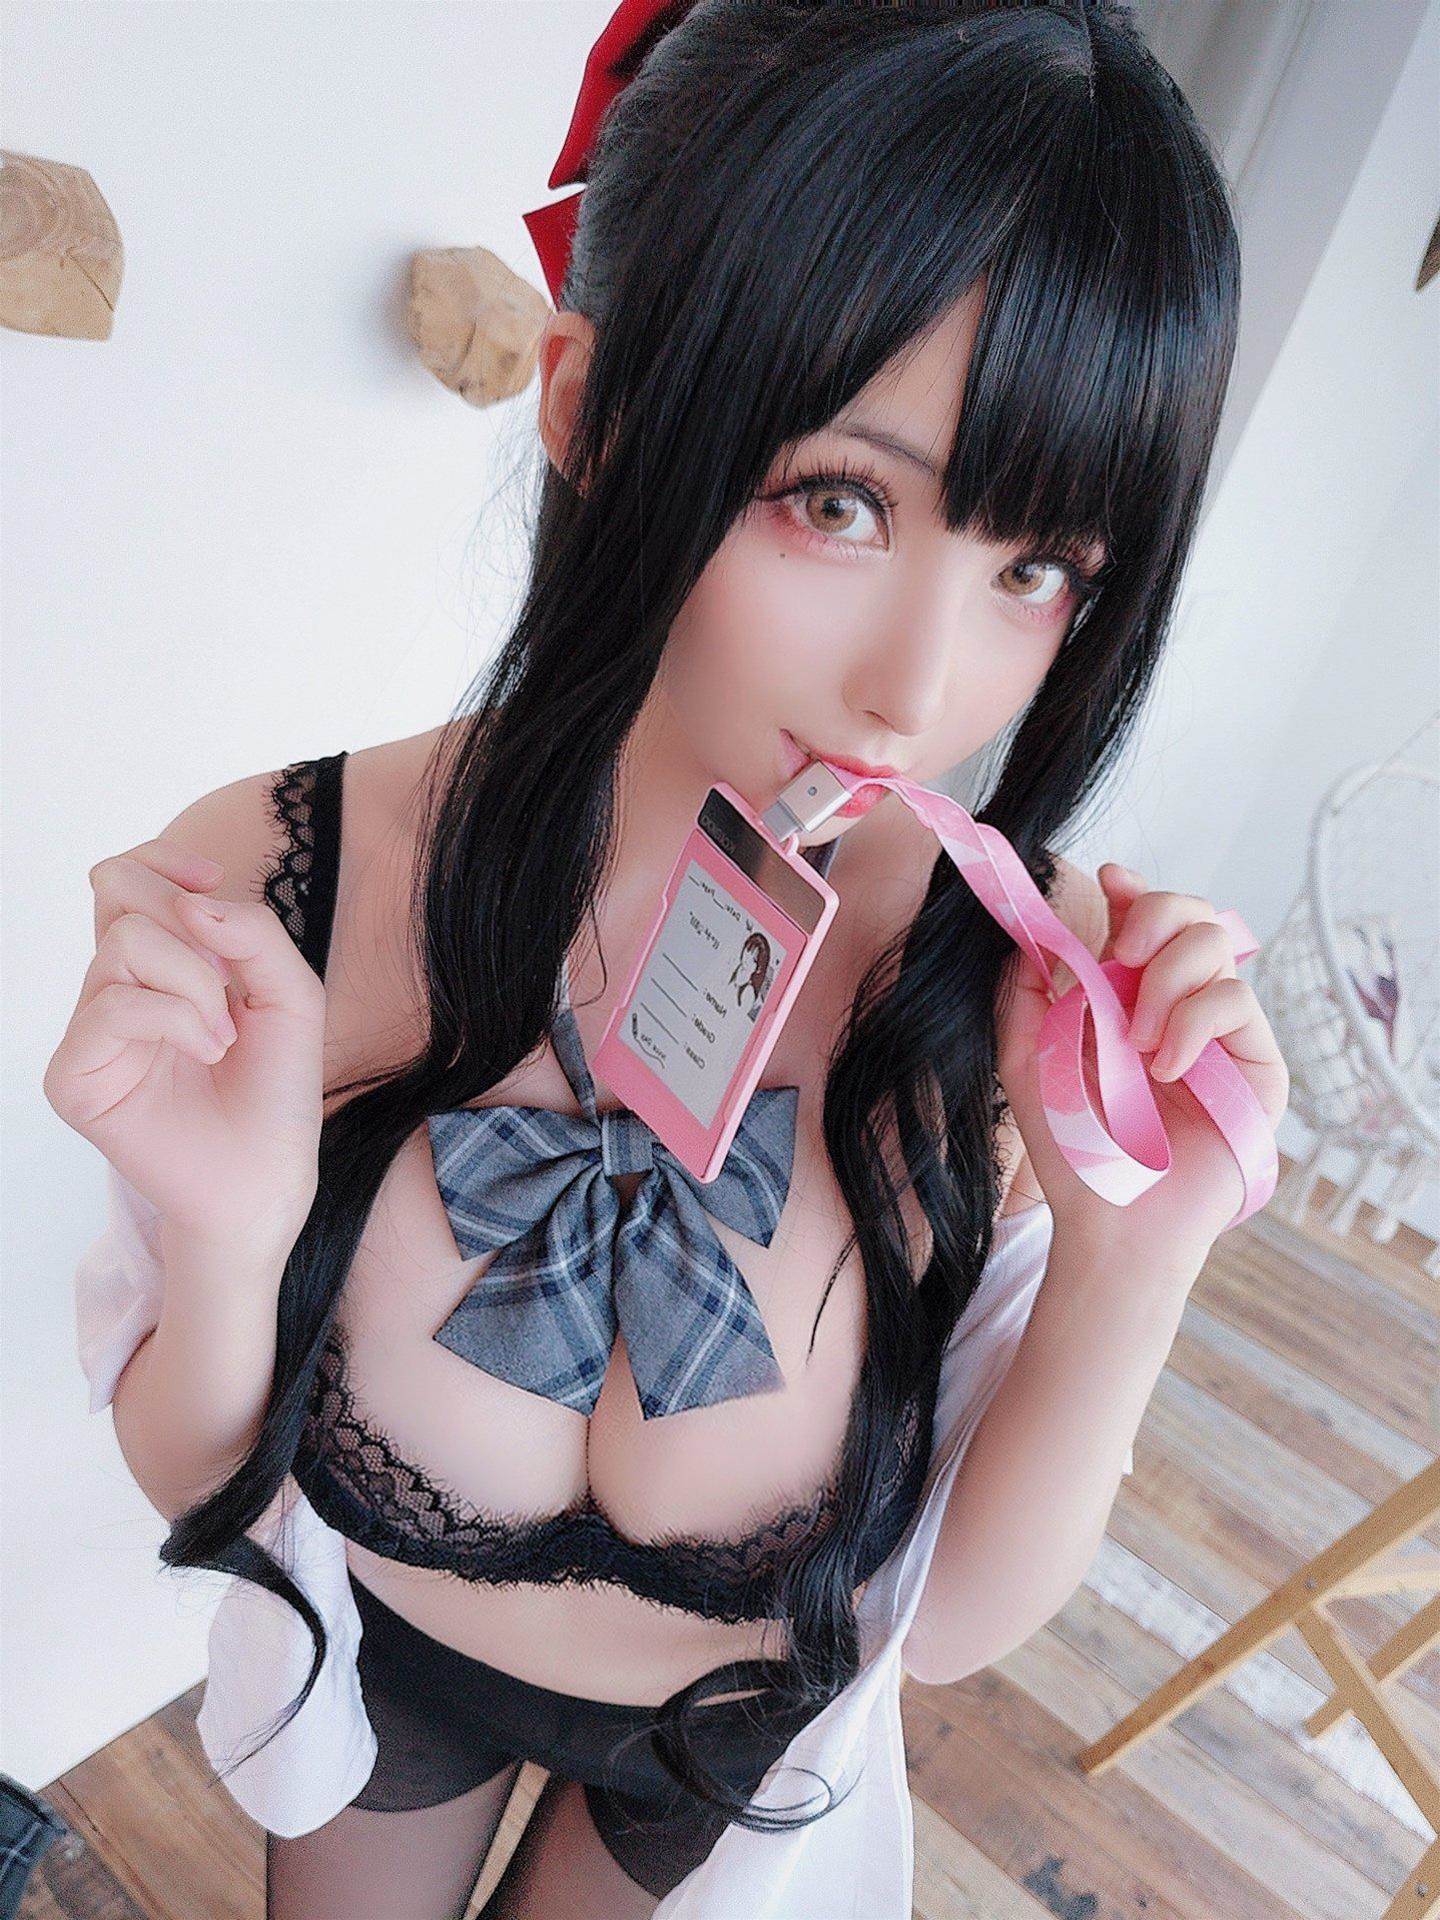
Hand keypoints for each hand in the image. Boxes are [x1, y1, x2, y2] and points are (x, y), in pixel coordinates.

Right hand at [44, 837, 327, 1251]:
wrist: (268, 1174)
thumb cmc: (277, 1087)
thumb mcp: (290, 993)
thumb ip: (254, 933)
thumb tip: (193, 903)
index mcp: (157, 964)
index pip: (126, 880)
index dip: (160, 861)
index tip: (209, 876)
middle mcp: (115, 988)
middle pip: (118, 893)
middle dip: (184, 919)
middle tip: (226, 976)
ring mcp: (90, 1031)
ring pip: (125, 945)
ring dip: (196, 982)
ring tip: (223, 1035)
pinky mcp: (74, 1076)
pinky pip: (111, 1007)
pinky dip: (174, 1018)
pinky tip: (206, 1051)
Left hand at [996, 863, 1288, 1276]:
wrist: (1112, 1219)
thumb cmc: (1072, 1148)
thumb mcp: (1027, 1059)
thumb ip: (1023, 993)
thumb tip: (1027, 933)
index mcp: (1128, 1000)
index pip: (1146, 924)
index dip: (1138, 892)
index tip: (1114, 879)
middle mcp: (1180, 1007)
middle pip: (1194, 916)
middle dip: (1158, 914)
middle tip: (1122, 954)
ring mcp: (1222, 1034)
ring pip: (1217, 947)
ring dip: (1164, 981)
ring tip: (1135, 1042)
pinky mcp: (1259, 1065)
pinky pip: (1236, 1003)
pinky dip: (1191, 1025)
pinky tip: (1165, 1070)